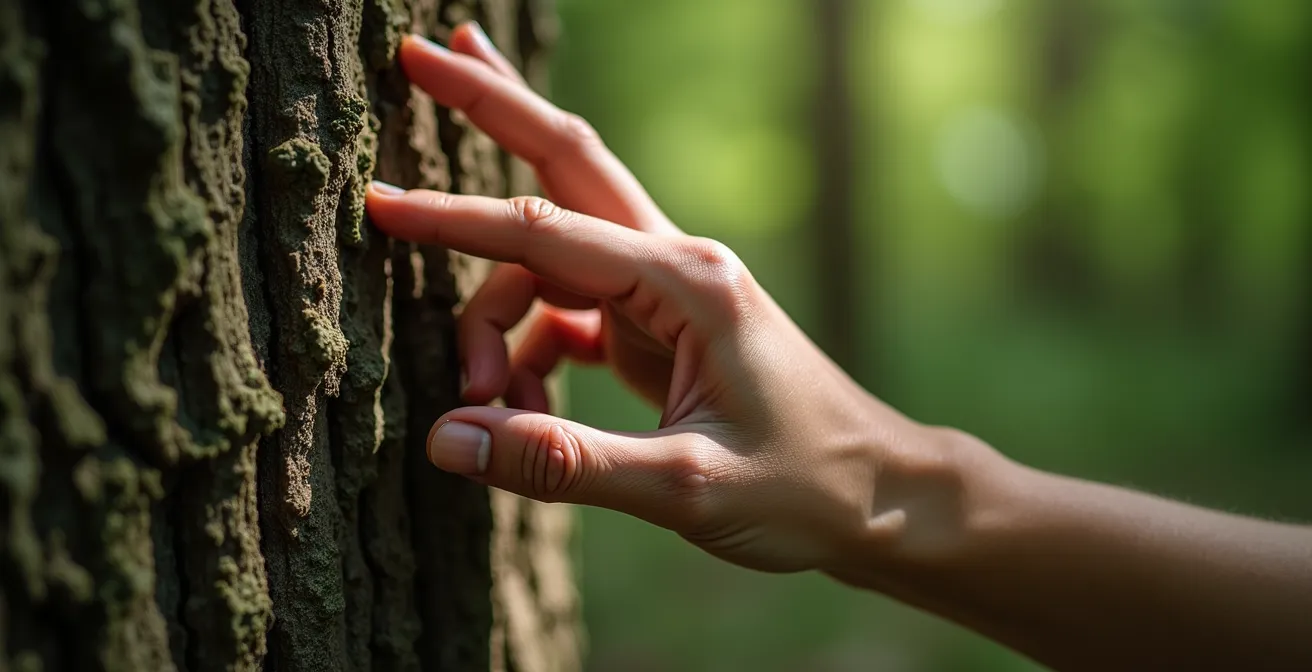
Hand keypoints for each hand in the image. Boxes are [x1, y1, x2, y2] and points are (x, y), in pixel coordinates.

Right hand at [365, 24, 959, 574]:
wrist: (880, 496)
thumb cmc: (804, 487)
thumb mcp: (687, 488)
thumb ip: (564, 463)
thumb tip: (448, 440)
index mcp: (687, 283)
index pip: (544, 232)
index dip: (454, 221)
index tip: (376, 202)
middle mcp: (674, 264)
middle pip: (566, 162)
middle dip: (490, 107)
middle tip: (416, 51)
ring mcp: (664, 292)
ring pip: (550, 257)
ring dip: (493, 316)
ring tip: (476, 396)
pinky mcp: (655, 328)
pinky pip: (564, 313)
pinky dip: (523, 349)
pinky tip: (510, 402)